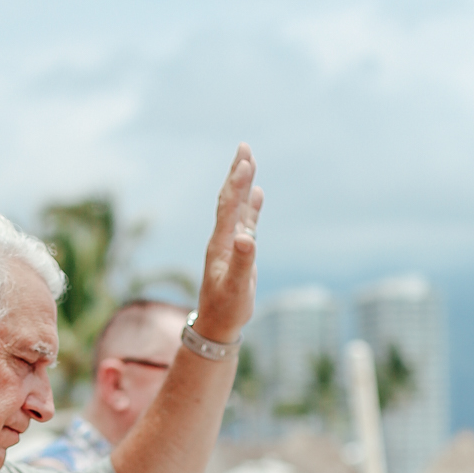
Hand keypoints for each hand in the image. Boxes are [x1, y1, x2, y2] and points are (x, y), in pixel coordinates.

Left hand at [192, 144, 262, 345]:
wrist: (216, 325)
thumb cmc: (227, 309)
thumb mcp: (236, 287)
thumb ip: (242, 262)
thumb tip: (245, 237)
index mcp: (221, 243)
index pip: (229, 206)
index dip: (237, 183)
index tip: (245, 161)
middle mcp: (223, 239)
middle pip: (230, 199)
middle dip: (237, 173)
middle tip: (244, 147)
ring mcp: (230, 244)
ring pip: (237, 207)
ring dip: (243, 184)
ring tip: (248, 161)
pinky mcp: (238, 251)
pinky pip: (245, 221)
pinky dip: (250, 205)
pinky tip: (256, 193)